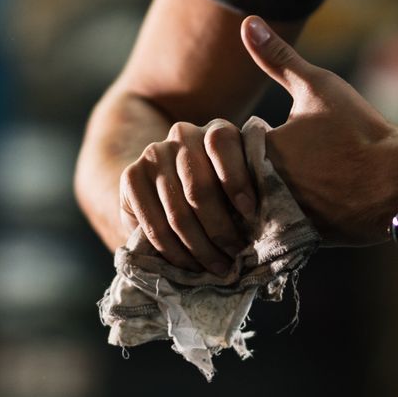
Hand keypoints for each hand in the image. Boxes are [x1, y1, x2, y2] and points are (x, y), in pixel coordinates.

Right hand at [117, 117, 257, 274]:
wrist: (167, 185)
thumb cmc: (218, 190)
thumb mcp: (238, 184)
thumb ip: (248, 192)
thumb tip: (266, 223)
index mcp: (216, 130)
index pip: (222, 144)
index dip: (236, 179)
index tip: (250, 214)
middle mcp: (182, 135)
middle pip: (199, 187)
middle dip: (220, 229)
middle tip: (235, 255)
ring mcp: (153, 155)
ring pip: (178, 212)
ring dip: (200, 247)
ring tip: (217, 266)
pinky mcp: (131, 177)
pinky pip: (154, 224)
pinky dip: (175, 252)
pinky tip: (190, 264)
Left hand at [240, 16, 397, 245]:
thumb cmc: (359, 132)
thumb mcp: (317, 87)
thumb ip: (277, 58)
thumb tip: (247, 21)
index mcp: (258, 151)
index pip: (218, 148)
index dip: (232, 141)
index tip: (261, 136)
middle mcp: (260, 190)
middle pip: (223, 182)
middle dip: (232, 174)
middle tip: (273, 163)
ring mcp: (275, 219)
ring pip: (239, 212)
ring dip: (246, 201)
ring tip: (282, 186)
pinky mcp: (292, 242)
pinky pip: (259, 235)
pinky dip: (263, 224)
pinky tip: (288, 208)